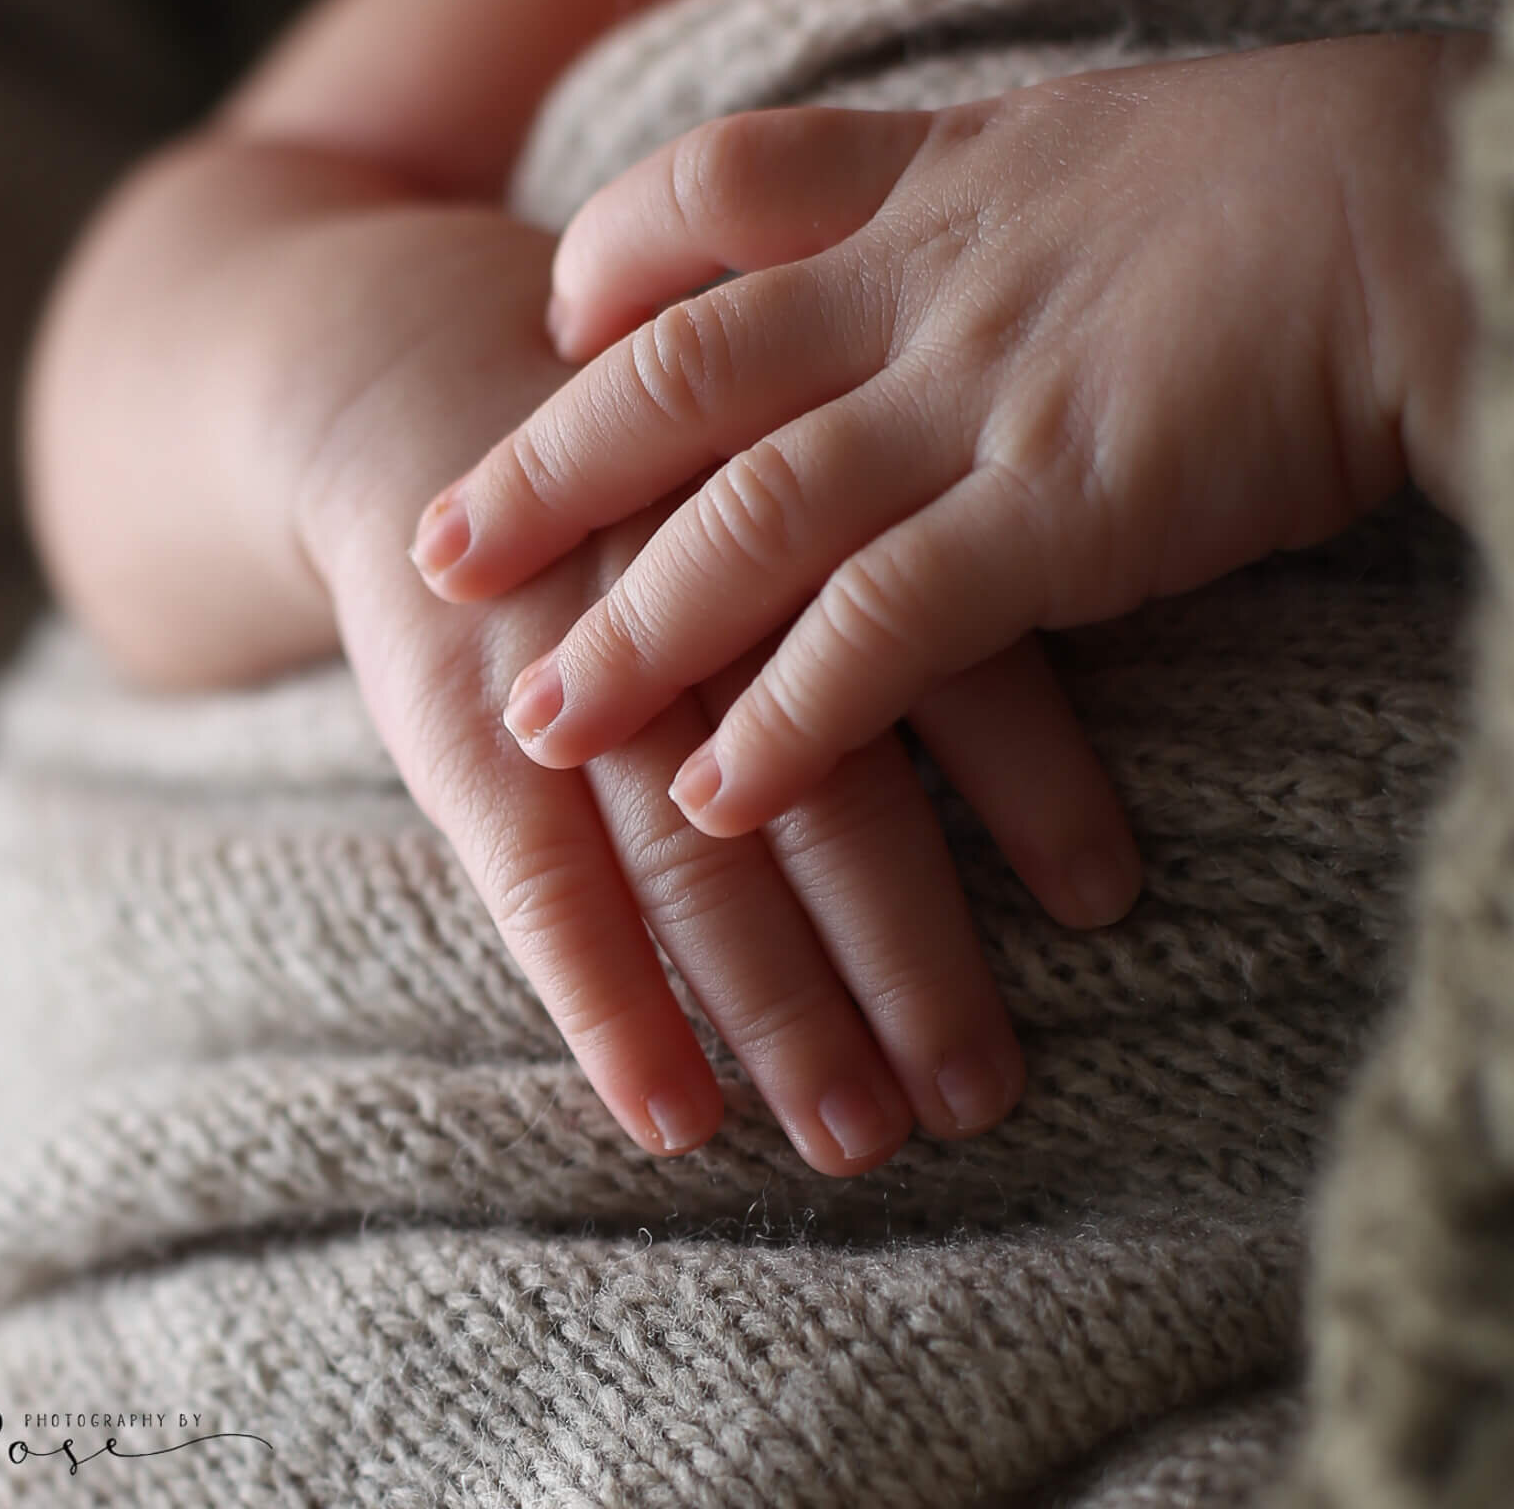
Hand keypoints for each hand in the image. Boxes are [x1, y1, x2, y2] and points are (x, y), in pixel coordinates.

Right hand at [275, 208, 1091, 1170]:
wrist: (409, 378)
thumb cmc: (654, 454)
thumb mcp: (779, 441)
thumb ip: (909, 536)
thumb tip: (1092, 672)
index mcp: (809, 505)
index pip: (947, 655)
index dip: (1034, 782)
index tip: (1104, 904)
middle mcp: (699, 584)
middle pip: (827, 781)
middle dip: (908, 950)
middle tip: (981, 1094)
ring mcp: (571, 657)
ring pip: (692, 849)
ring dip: (779, 1002)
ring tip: (859, 1135)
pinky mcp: (459, 722)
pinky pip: (534, 880)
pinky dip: (605, 1001)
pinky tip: (668, 1116)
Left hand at [410, 35, 1481, 842]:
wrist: (1449, 217)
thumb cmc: (1324, 187)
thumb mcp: (1133, 151)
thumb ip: (1024, 205)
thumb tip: (1000, 248)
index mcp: (942, 177)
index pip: (721, 191)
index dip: (620, 259)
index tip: (561, 322)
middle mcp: (928, 282)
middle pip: (679, 371)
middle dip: (546, 469)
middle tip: (435, 551)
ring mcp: (979, 396)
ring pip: (749, 517)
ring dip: (635, 629)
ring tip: (540, 719)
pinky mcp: (1055, 512)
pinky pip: (880, 627)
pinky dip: (787, 718)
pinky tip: (713, 798)